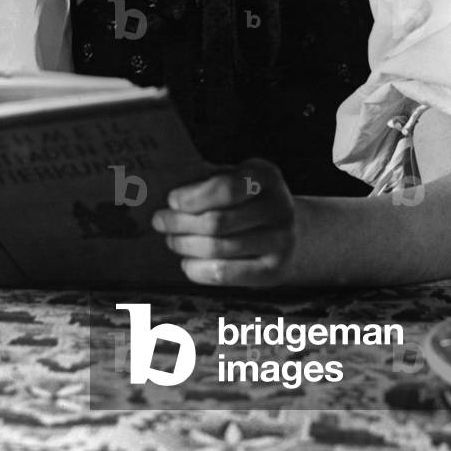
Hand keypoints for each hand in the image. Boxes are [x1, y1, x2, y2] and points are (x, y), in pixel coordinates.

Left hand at [151, 158, 294, 286]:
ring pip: (217, 249)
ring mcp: (281, 241)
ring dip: (184, 245)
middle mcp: (280, 208)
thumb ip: (206, 178)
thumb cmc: (248, 201)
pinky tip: (187, 262)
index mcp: (267, 176)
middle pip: (217, 222)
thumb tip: (164, 182)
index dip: (194, 197)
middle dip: (180, 223)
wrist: (290, 233)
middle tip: (160, 221)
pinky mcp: (274, 271)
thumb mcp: (235, 178)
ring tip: (171, 240)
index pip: (226, 188)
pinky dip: (197, 269)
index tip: (171, 200)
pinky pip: (224, 273)